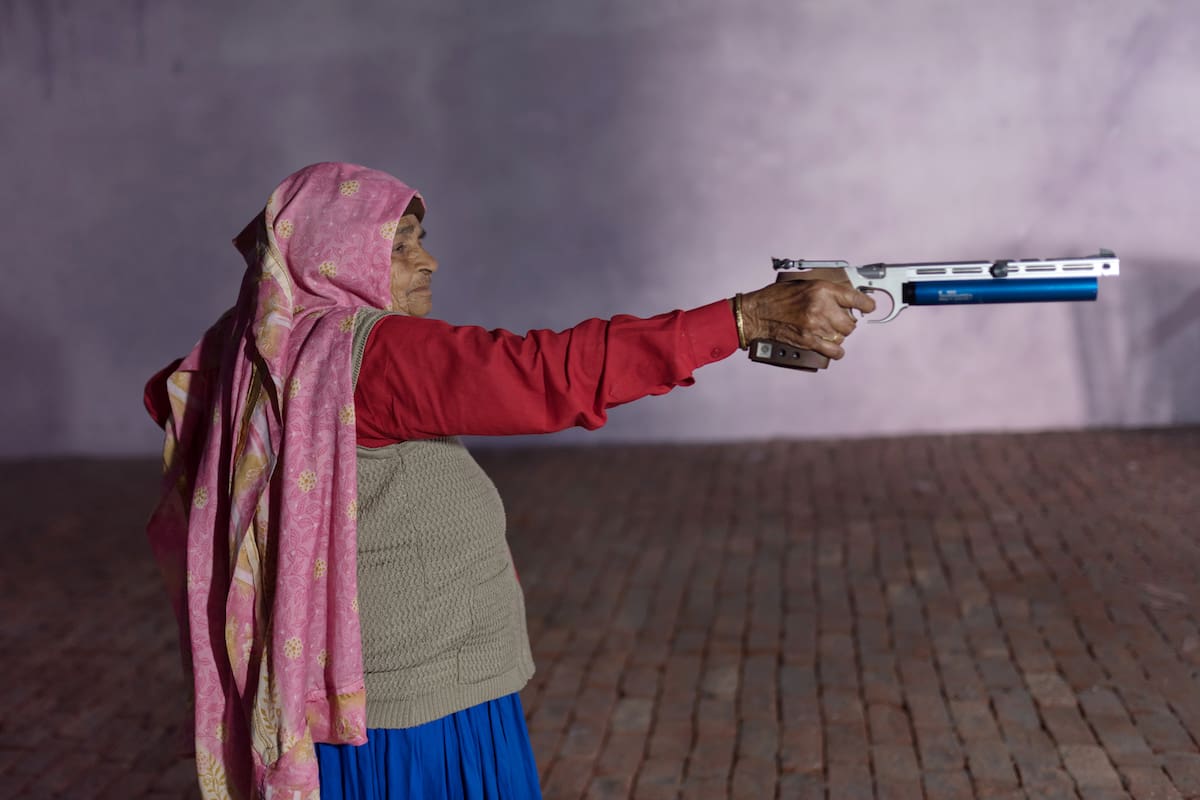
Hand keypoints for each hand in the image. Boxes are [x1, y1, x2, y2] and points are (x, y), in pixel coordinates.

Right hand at [738, 278, 876, 359]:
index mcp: (821, 289)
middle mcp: (821, 306)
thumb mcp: (802, 284)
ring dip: (838, 335)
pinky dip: (836, 351)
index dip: (866, 304)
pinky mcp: (809, 341)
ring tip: (828, 331)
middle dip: (846, 323)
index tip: (869, 307)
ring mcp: (815, 326)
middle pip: (850, 322)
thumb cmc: (776, 297)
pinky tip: (834, 347)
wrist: (757, 313)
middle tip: (838, 321)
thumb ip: (824, 290)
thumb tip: (844, 297)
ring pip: (842, 336)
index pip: (855, 298)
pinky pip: (833, 350)